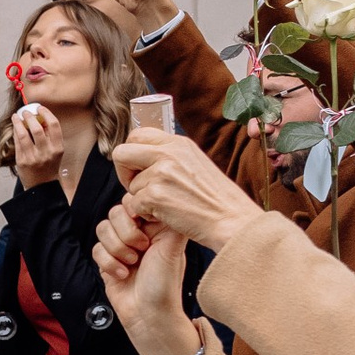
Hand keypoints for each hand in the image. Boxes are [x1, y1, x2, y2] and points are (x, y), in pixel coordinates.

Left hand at [11, 101, 64, 186]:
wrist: (42, 186)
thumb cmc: (48, 166)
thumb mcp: (55, 151)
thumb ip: (50, 136)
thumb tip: (40, 117)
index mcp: (58, 148)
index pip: (54, 125)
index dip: (46, 113)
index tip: (40, 108)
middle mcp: (46, 153)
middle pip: (37, 128)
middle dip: (30, 116)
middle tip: (26, 112)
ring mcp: (33, 157)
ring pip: (23, 134)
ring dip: (18, 122)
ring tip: (17, 117)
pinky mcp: (22, 161)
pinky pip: (17, 143)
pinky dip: (15, 133)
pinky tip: (15, 128)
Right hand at [91, 200, 201, 354]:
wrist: (149, 315)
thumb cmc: (164, 284)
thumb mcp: (173, 246)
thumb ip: (168, 219)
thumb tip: (162, 199)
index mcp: (156, 226)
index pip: (135, 202)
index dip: (134, 214)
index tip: (144, 231)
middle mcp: (139, 233)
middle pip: (115, 213)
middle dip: (125, 234)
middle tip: (140, 250)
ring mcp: (122, 247)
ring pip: (102, 229)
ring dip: (115, 249)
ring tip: (131, 264)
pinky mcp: (108, 260)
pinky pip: (95, 249)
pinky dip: (108, 263)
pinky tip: (122, 275)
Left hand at [111, 131, 260, 253]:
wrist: (232, 220)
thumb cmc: (215, 199)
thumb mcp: (196, 164)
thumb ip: (171, 157)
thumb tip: (143, 155)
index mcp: (178, 143)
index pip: (137, 134)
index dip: (132, 154)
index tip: (139, 169)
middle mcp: (168, 153)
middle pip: (121, 153)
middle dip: (123, 172)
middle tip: (138, 187)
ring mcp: (161, 173)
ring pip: (130, 185)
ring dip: (141, 198)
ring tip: (167, 205)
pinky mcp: (156, 195)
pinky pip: (134, 205)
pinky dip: (146, 214)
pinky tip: (167, 215)